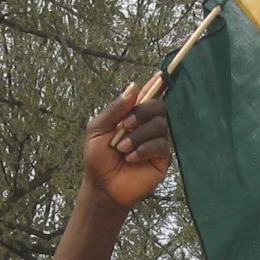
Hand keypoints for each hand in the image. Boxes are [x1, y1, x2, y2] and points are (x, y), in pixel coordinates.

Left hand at [82, 83, 170, 211]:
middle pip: (158, 105)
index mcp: (132, 115)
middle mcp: (147, 126)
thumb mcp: (98, 129)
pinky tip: (131, 158)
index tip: (161, 73)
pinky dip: (143, 149)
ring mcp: (156, 141)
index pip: (148, 95)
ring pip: (159, 125)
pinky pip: (161, 145)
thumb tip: (133, 87)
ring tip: (122, 149)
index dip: (156, 83)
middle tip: (125, 125)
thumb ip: (115, 109)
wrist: (102, 186)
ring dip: (138, 136)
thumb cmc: (98, 158)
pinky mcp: (162, 158)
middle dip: (142, 112)